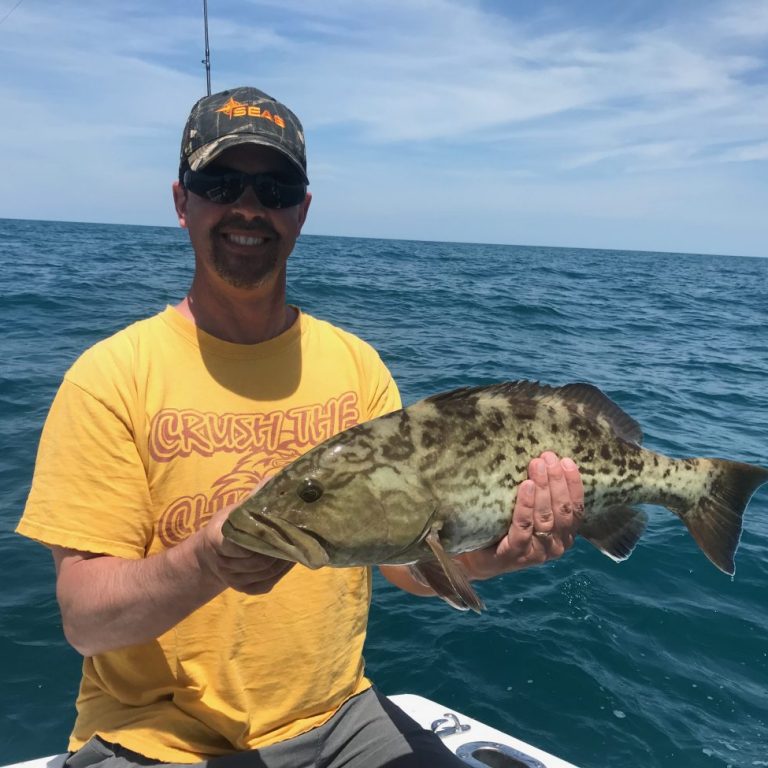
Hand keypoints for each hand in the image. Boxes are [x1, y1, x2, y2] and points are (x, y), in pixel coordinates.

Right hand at [195, 501, 293, 595]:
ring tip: (297, 544)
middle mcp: (223, 563)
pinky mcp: (246, 589)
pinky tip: (291, 558)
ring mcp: (234, 580)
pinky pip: (268, 582)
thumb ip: (254, 498)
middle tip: (298, 533)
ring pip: (266, 571)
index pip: (240, 541)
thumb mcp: (236, 509)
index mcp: (217, 538)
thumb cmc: (229, 525)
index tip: (279, 524)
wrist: (213, 554)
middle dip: (278, 547)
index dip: (261, 535)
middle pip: (257, 559)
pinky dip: (282, 571)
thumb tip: (275, 479)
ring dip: (283, 559)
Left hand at [457, 451, 583, 579]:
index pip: (576, 509)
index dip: (573, 484)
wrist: (477, 557)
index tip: (566, 461)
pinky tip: (525, 486)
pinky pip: (523, 527)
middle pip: (562, 511)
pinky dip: (526, 505)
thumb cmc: (506, 527)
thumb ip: (542, 494)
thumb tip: (545, 459)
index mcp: (564, 535)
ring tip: (536, 466)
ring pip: (545, 518)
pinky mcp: (515, 554)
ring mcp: (536, 552)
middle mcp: (555, 546)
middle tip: (548, 458)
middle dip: (557, 481)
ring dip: (543, 488)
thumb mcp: (530, 511)